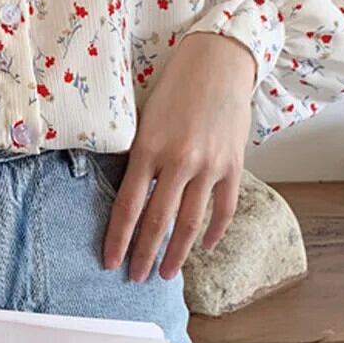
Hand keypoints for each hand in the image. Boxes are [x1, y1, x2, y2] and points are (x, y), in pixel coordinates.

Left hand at [103, 31, 256, 281]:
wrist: (217, 63)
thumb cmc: (173, 88)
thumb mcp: (145, 120)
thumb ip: (140, 157)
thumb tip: (131, 195)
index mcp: (148, 148)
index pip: (128, 206)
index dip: (118, 239)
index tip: (109, 262)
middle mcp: (179, 161)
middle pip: (158, 222)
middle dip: (145, 255)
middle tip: (135, 278)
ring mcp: (209, 166)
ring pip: (190, 222)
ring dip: (177, 253)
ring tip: (166, 273)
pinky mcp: (234, 166)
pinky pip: (223, 209)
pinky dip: (212, 232)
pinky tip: (202, 247)